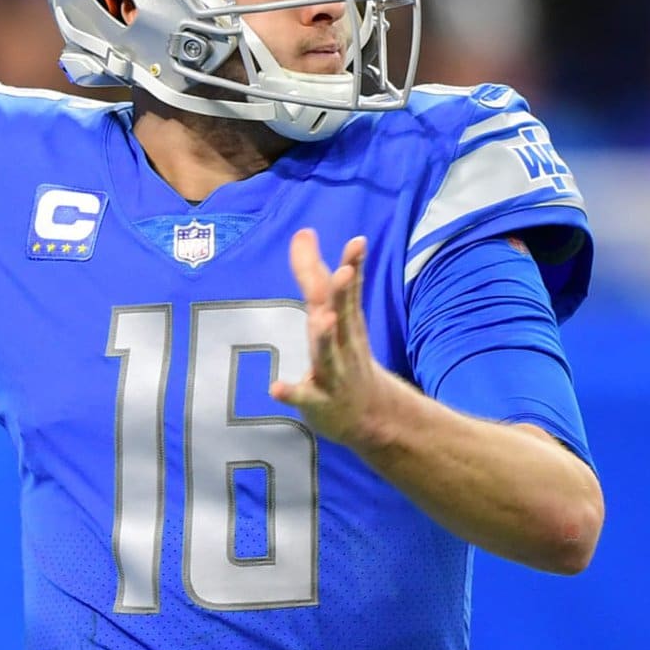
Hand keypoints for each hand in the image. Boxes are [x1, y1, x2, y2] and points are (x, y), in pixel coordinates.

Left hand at [269, 229, 392, 447]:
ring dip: (324, 338)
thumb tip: (304, 232)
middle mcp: (343, 346)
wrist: (372, 417)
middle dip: (343, 295)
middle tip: (345, 271)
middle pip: (341, 317)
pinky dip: (291, 392)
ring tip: (322, 319)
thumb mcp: (339, 317)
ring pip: (328, 355)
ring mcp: (333, 374)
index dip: (352, 267)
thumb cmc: (347, 356)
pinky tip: (276, 387)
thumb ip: (319, 276)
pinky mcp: (319, 402)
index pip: (347, 292)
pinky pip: (304, 397)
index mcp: (346, 324)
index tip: (358, 241)